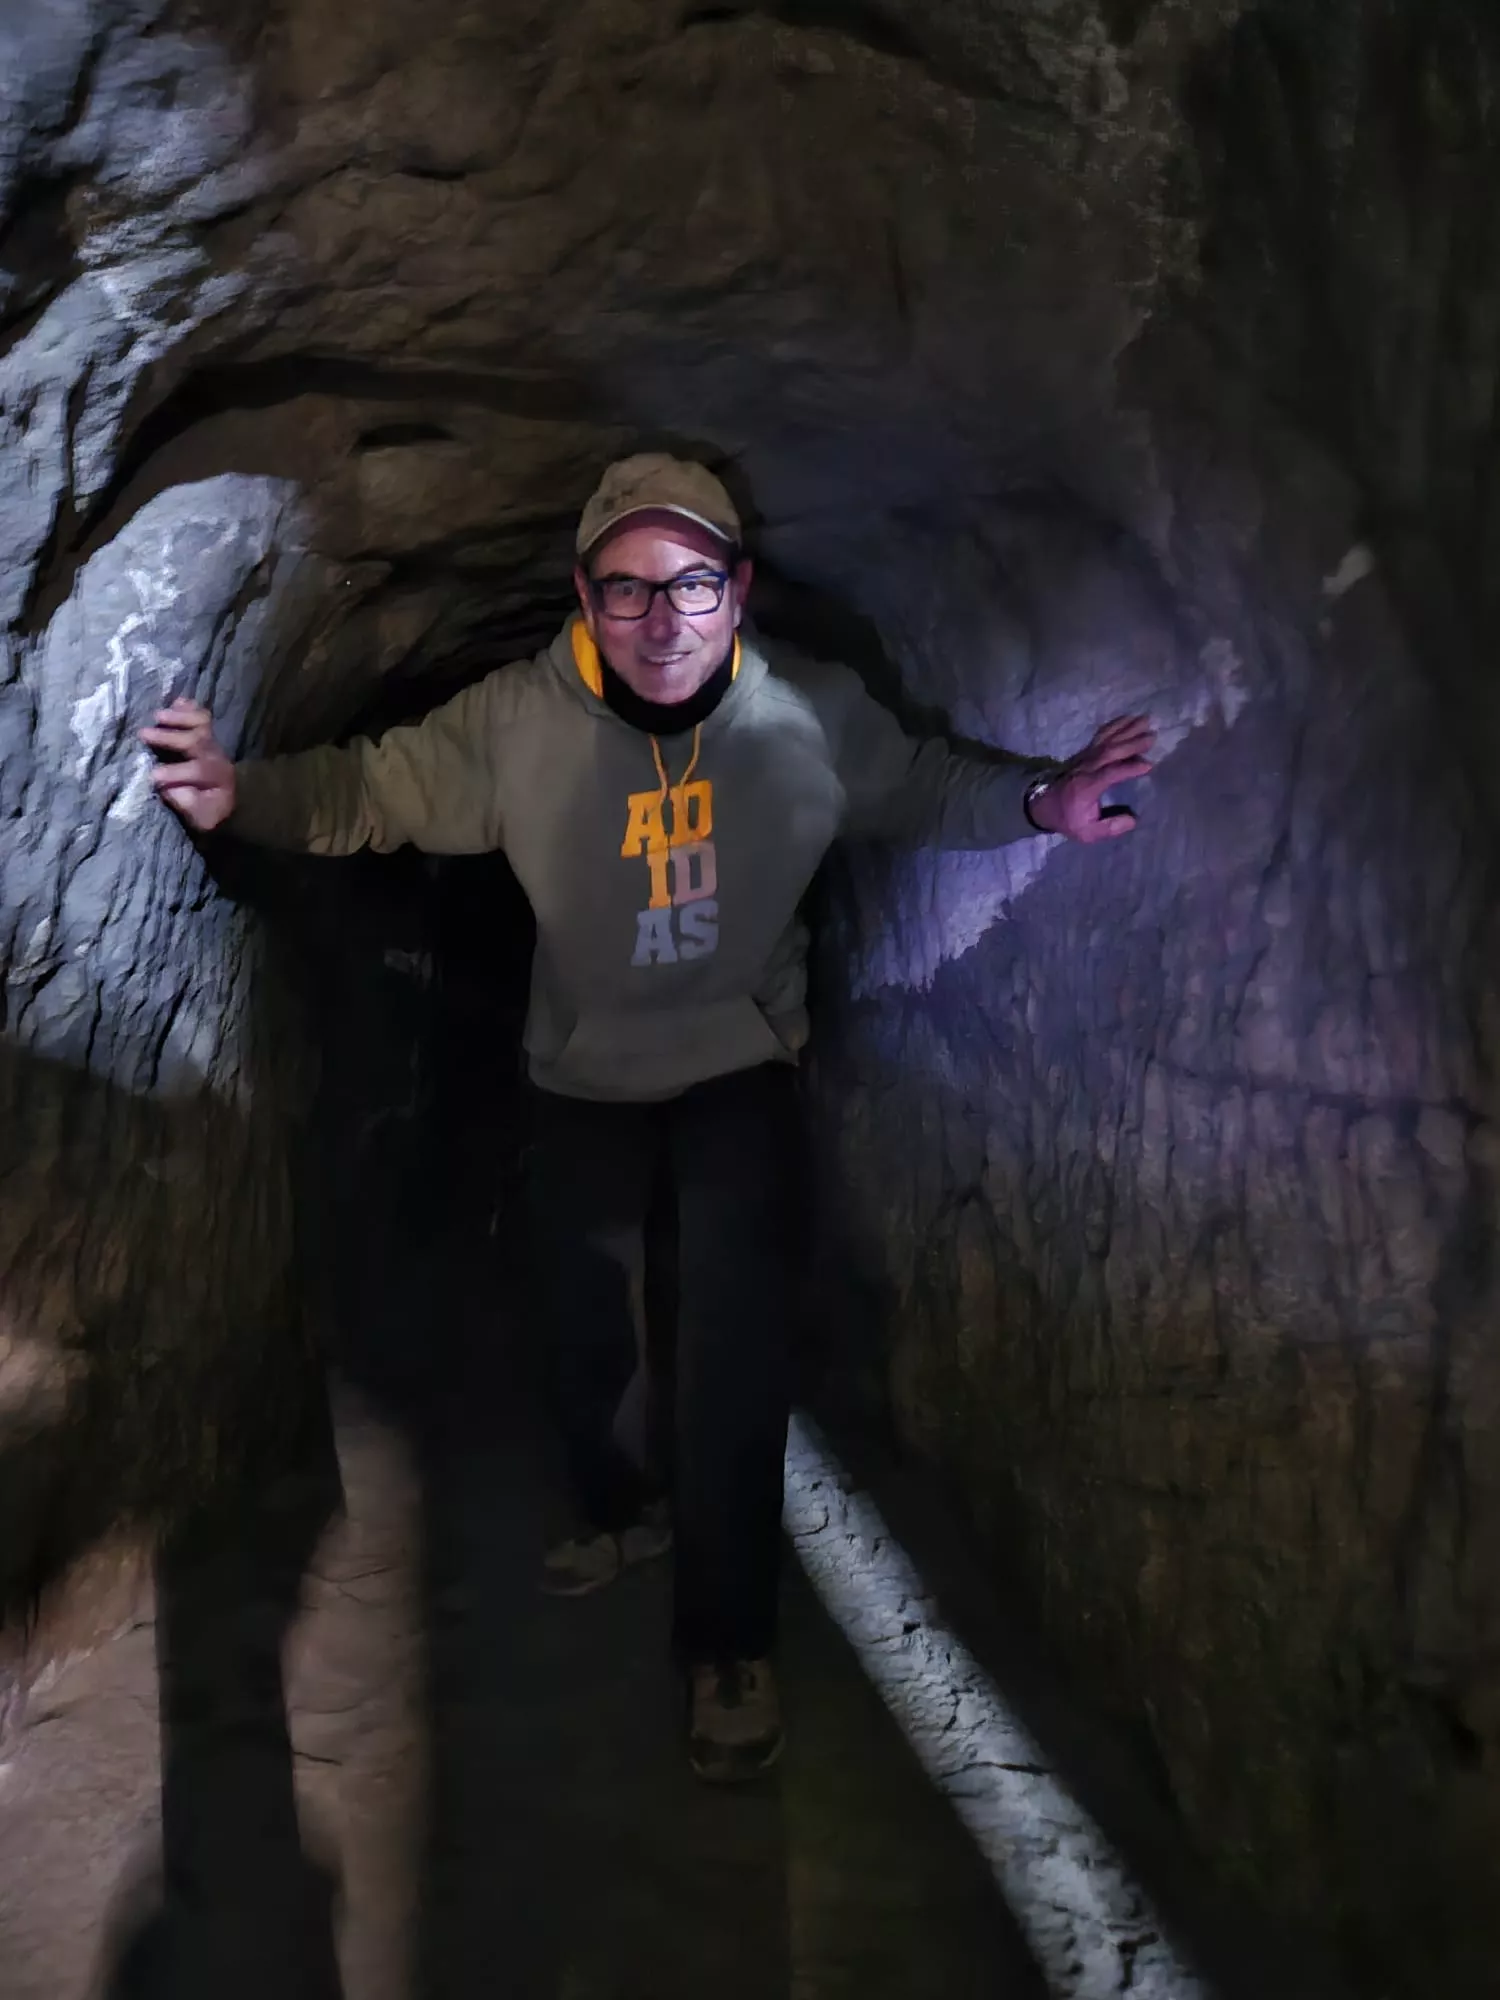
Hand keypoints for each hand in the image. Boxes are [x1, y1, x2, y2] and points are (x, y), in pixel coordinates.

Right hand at [139, 699, 236, 831]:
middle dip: (169, 737)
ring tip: (157, 716)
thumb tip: (166, 787)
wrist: (232, 801)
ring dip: (179, 717)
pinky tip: (175, 702)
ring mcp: (213, 743)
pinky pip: (203, 716)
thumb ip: (185, 802)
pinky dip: (189, 708)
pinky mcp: (208, 735)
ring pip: (201, 724)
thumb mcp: (201, 816)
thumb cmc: (211, 810)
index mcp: (216, 777)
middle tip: (143, 734)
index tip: (153, 776)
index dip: (175, 772)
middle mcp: (216, 756)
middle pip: (196, 741)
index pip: (197, 771)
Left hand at [1028, 714, 1154, 842]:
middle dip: (1132, 742)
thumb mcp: (1086, 832)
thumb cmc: (1068, 818)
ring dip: (1126, 728)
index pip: (1110, 773)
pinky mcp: (1085, 752)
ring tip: (1145, 720)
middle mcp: (1087, 767)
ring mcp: (1085, 757)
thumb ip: (1109, 828)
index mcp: (1088, 786)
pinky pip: (1101, 735)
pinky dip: (1115, 725)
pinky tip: (1128, 718)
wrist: (1042, 804)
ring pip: (1107, 739)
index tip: (1148, 764)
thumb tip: (1132, 820)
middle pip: (1111, 751)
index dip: (1129, 768)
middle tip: (1153, 736)